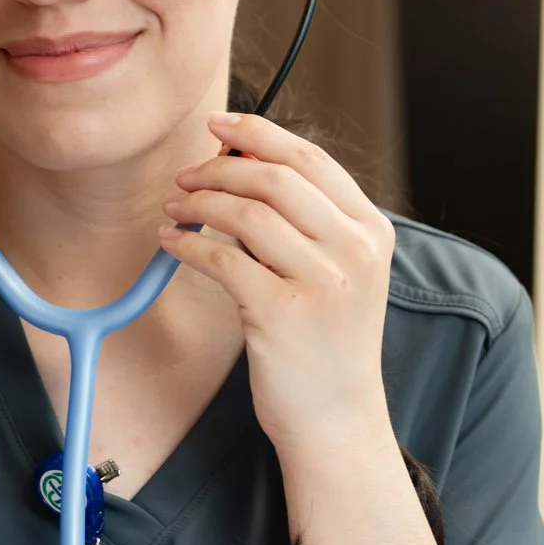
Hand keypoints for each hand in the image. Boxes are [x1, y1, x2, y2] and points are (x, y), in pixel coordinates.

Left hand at [159, 112, 394, 457]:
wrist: (336, 420)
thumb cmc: (326, 345)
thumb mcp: (339, 274)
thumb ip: (307, 223)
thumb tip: (241, 164)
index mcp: (372, 231)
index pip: (312, 160)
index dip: (258, 133)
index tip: (218, 124)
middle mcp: (355, 251)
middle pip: (276, 178)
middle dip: (220, 167)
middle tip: (185, 175)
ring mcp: (323, 283)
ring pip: (247, 213)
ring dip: (199, 202)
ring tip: (174, 206)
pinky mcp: (283, 314)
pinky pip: (221, 259)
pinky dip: (188, 244)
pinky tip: (172, 243)